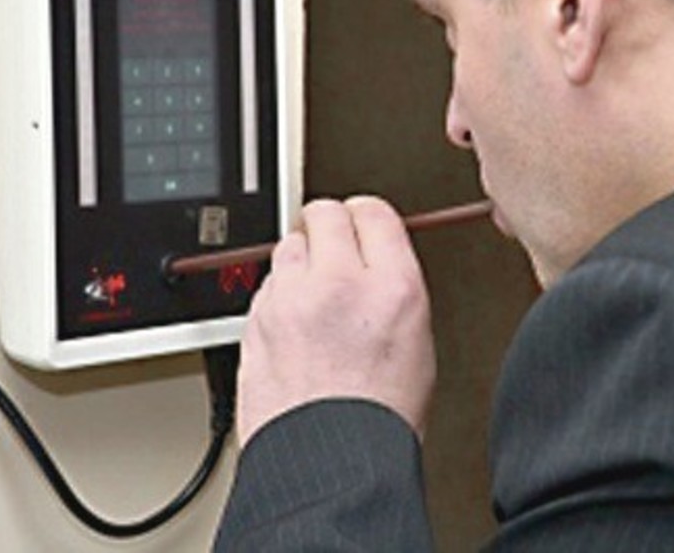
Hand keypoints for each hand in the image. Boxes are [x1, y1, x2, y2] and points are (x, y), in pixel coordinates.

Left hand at [236, 196, 436, 446]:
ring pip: (289, 246)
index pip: (373, 210)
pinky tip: (295, 325)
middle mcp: (338, 283)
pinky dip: (278, 296)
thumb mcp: (418, 338)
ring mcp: (290, 300)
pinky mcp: (256, 320)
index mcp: (392, 285)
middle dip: (329, 226)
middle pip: (324, 213)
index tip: (364, 225)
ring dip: (301, 261)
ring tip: (316, 296)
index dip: (367, 217)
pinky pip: (267, 286)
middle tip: (336, 248)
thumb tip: (377, 257)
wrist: (330, 463)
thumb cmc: (378, 417)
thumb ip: (393, 284)